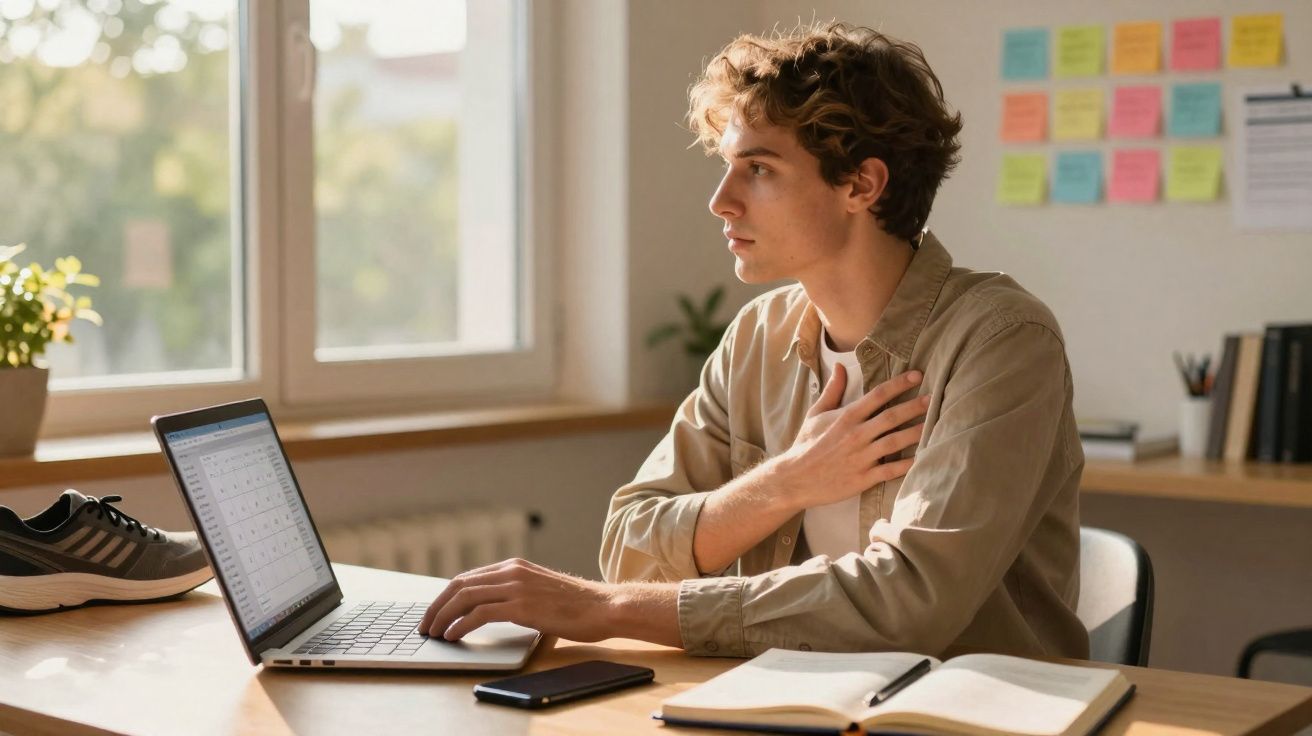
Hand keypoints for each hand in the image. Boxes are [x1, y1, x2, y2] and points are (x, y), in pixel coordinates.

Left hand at [419, 558, 616, 641]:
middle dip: (436, 606)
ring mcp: (516, 587)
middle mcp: (512, 571)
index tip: (435, 613)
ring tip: (434, 633)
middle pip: (459, 584)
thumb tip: (488, 608)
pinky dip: (460, 626)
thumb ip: (515, 593)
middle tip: (425, 625)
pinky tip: (453, 637)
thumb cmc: (576, 605)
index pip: (467, 577)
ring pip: (464, 597)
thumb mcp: (540, 590)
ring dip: (443, 616)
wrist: (602, 606)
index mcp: (514, 566)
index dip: (445, 596)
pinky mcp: (521, 606)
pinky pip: (479, 614)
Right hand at [773, 366, 928, 509]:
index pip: (878, 395)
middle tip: (934, 398)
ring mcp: (861, 457)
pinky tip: (922, 457)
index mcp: (846, 416)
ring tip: (934, 424)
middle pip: (892, 416)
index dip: (899, 383)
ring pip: (896, 441)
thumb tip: (840, 366)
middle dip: (915, 406)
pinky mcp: (864, 478)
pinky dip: (908, 464)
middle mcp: (856, 434)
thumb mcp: (816, 414)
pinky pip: (891, 469)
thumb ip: (833, 390)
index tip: (917, 376)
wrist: (795, 478)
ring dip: (916, 432)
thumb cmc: (806, 445)